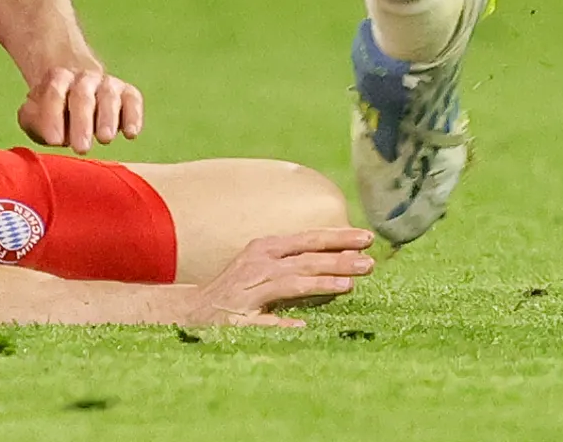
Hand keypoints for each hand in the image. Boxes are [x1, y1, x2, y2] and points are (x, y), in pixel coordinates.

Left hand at [18, 63, 142, 153]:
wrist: (75, 85)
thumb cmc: (53, 110)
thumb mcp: (35, 114)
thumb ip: (34, 121)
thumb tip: (51, 135)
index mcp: (58, 78)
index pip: (54, 92)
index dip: (53, 116)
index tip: (54, 141)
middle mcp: (84, 78)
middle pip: (82, 95)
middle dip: (82, 122)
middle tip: (81, 148)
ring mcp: (107, 83)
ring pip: (109, 95)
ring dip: (108, 117)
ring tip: (105, 138)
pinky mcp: (127, 93)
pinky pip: (133, 99)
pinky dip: (134, 115)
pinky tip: (131, 133)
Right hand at [180, 229, 378, 327]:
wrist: (193, 310)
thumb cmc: (238, 289)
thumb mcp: (267, 268)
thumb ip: (299, 266)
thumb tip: (342, 265)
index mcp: (267, 248)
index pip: (308, 239)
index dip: (338, 237)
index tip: (367, 237)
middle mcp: (259, 263)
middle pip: (305, 259)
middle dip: (339, 259)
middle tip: (369, 262)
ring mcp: (249, 290)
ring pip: (291, 283)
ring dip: (321, 282)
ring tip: (349, 285)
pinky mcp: (239, 318)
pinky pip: (266, 321)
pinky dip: (284, 322)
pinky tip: (304, 326)